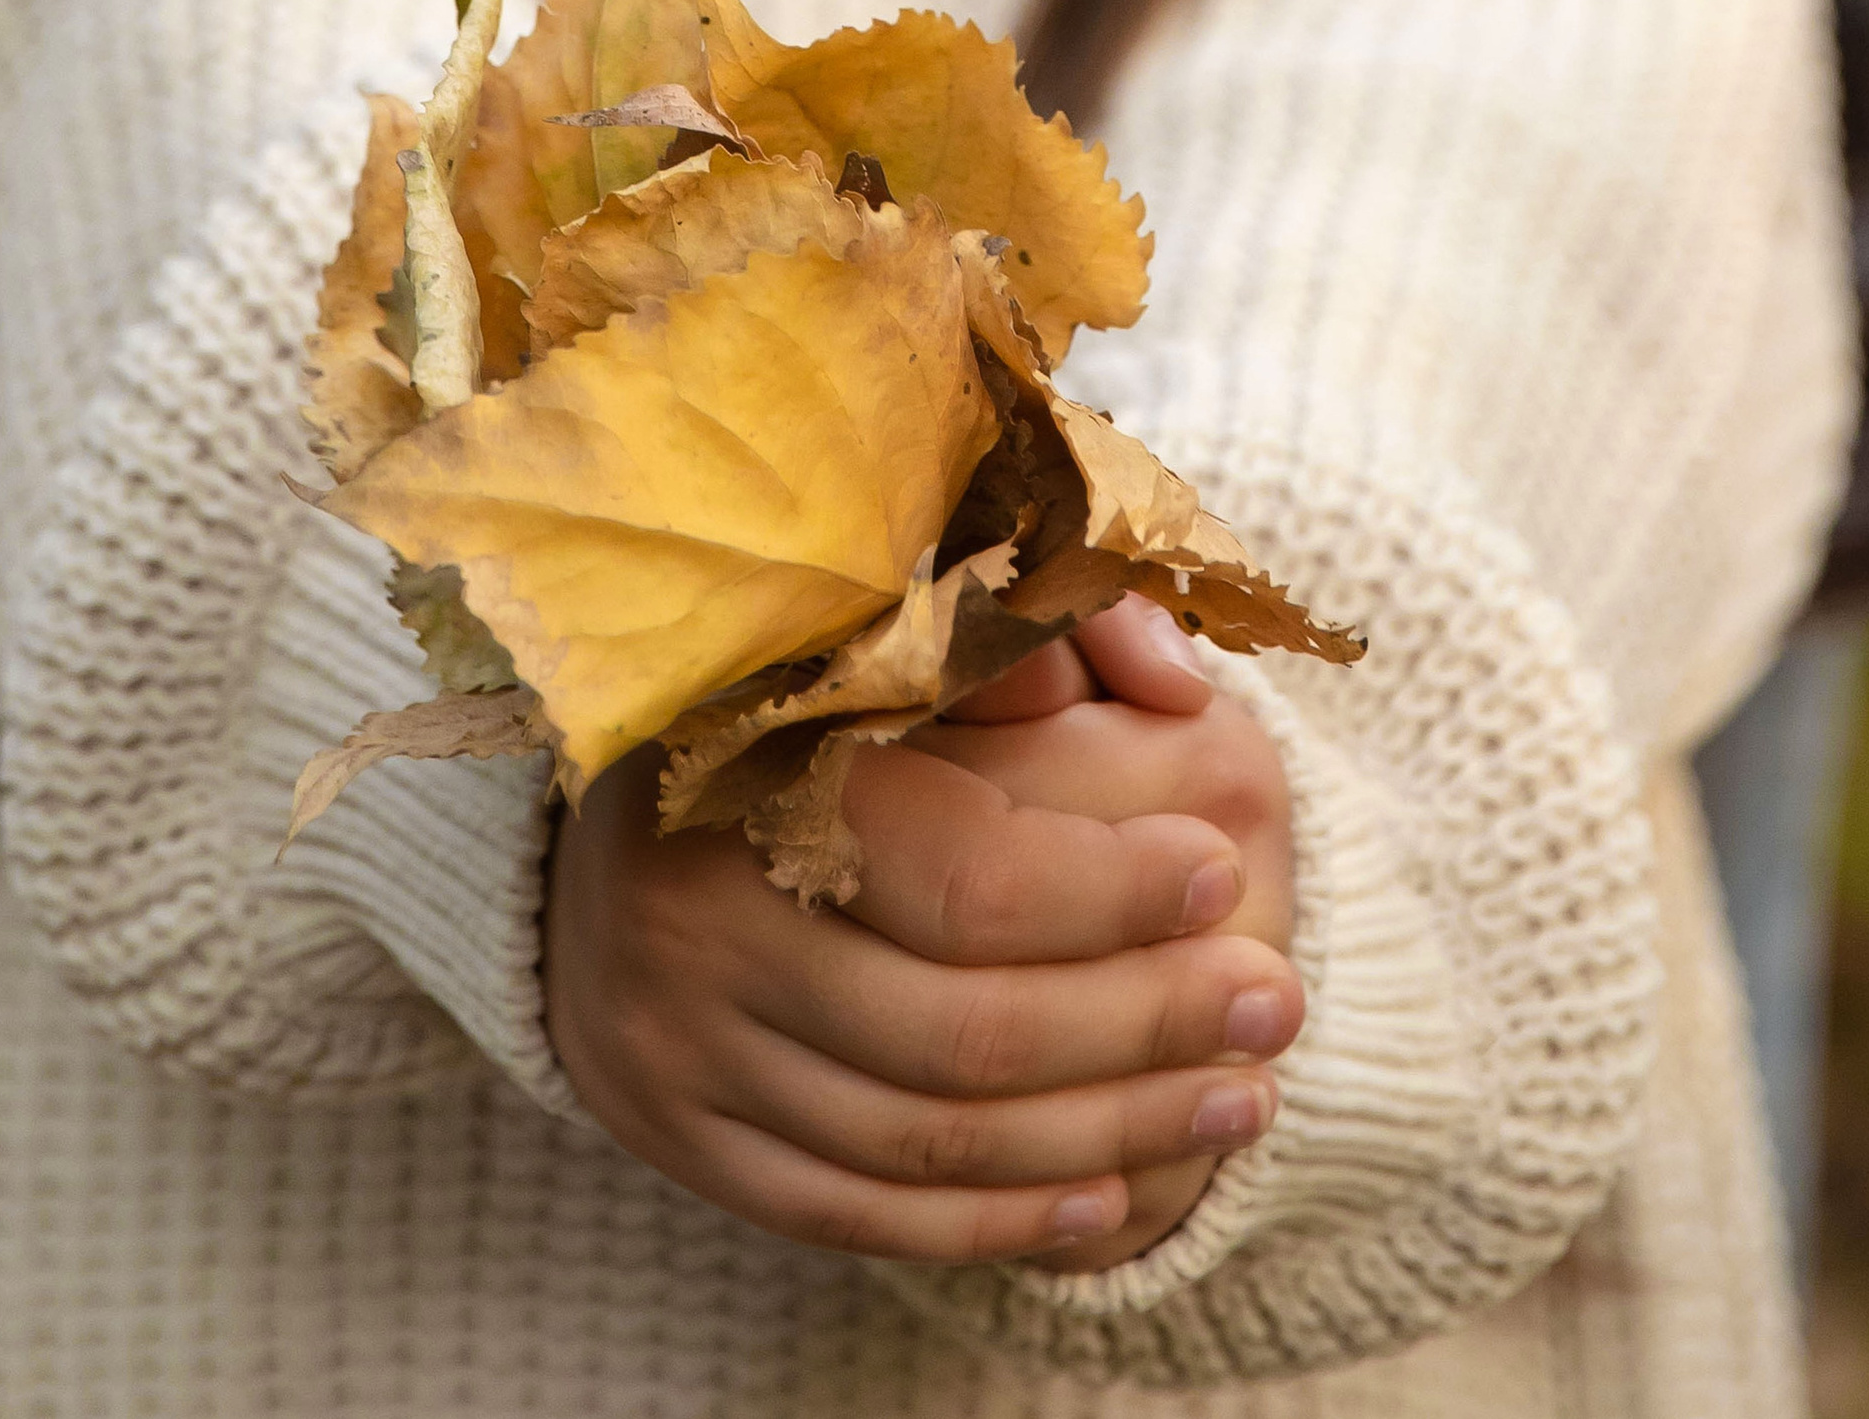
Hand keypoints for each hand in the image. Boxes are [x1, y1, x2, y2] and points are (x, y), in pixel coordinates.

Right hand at [543, 598, 1299, 1267]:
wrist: (593, 840)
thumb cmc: (781, 722)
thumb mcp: (884, 646)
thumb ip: (1030, 645)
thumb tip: (1172, 672)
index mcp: (744, 781)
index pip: (962, 877)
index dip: (1110, 890)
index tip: (1220, 874)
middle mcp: (692, 926)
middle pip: (960, 1031)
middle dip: (1144, 1026)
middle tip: (1276, 1006)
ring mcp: (675, 1048)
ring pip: (923, 1141)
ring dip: (1106, 1135)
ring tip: (1239, 1101)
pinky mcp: (677, 1137)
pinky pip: (852, 1216)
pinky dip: (990, 1222)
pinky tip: (1107, 1193)